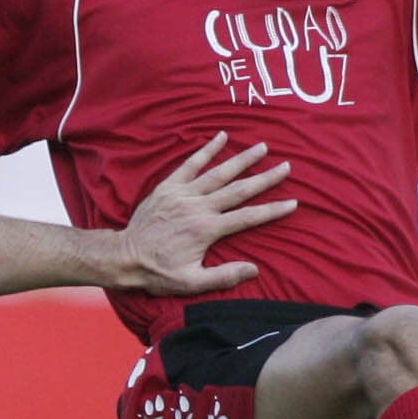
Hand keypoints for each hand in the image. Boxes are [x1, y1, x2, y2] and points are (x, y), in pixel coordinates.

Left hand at [119, 132, 295, 294]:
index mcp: (207, 230)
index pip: (248, 217)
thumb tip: (254, 269)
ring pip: (218, 172)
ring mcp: (183, 194)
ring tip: (262, 147)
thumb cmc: (158, 272)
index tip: (293, 202)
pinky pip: (190, 164)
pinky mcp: (168, 187)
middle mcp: (198, 207)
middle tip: (286, 166)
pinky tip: (221, 136)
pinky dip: (206, 149)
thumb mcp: (191, 282)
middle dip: (264, 178)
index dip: (272, 210)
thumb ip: (223, 276)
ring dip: (241, 159)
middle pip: (238, 189)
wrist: (124, 257)